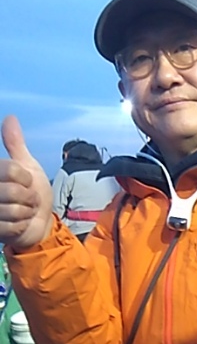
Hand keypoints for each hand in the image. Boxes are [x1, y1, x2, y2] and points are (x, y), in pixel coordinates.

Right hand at [0, 115, 52, 248]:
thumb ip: (15, 145)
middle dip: (29, 197)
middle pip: (13, 190)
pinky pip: (13, 226)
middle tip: (27, 200)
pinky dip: (22, 226)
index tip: (26, 182)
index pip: (12, 170)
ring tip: (24, 212)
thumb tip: (10, 117)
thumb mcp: (27, 166)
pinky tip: (20, 224)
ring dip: (26, 213)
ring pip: (14, 210)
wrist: (39, 222)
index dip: (26, 178)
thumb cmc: (32, 193)